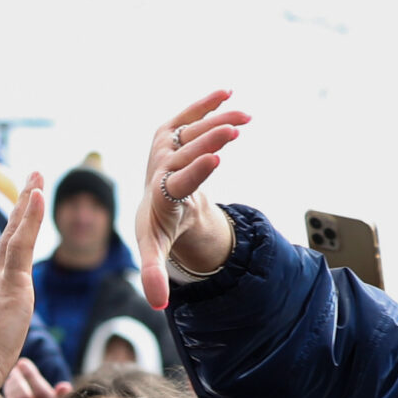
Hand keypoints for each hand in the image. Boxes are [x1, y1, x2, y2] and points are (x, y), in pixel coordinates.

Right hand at [0, 173, 47, 397]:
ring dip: (27, 200)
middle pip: (9, 236)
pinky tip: (38, 193)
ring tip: (37, 176)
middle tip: (32, 181)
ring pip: (16, 231)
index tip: (21, 214)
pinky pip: (22, 241)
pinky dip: (30, 216)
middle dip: (21, 207)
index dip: (14, 234)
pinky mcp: (10, 281)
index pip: (5, 257)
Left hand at [137, 90, 250, 308]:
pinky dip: (208, 102)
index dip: (196, 170)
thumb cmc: (157, 226)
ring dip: (219, 120)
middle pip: (188, 150)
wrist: (153, 201)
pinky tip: (228, 91)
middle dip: (210, 139)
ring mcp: (167, 145)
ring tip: (245, 116)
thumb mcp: (153, 250)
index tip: (215, 159)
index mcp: (161, 193)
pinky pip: (190, 114)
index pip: (178, 180)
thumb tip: (156, 306)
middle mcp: (161, 164)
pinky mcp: (173, 130)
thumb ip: (152, 274)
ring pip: (194, 129)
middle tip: (233, 129)